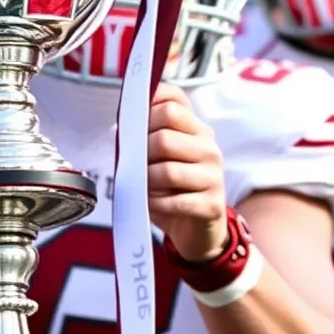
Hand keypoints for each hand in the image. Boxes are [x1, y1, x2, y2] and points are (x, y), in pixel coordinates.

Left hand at [147, 83, 228, 261]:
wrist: (197, 231)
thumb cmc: (171, 190)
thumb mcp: (158, 160)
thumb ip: (143, 139)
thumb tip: (119, 129)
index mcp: (196, 130)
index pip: (173, 102)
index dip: (147, 109)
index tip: (134, 124)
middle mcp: (209, 148)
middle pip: (164, 138)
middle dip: (140, 154)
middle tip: (135, 167)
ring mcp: (213, 176)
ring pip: (167, 171)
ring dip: (147, 183)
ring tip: (144, 188)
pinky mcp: (211, 205)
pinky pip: (174, 202)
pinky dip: (155, 204)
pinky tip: (151, 205)